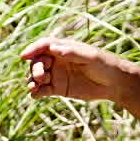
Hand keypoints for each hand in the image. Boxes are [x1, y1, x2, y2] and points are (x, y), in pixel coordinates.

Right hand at [20, 37, 139, 104]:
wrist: (115, 83)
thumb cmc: (105, 65)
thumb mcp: (91, 57)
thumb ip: (72, 53)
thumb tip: (54, 49)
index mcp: (64, 48)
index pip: (43, 45)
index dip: (32, 49)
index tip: (24, 56)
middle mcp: (57, 60)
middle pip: (38, 61)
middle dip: (35, 68)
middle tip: (41, 77)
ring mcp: (57, 74)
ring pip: (37, 76)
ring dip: (32, 80)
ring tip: (34, 87)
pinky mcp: (58, 88)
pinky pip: (42, 90)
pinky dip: (36, 92)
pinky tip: (35, 95)